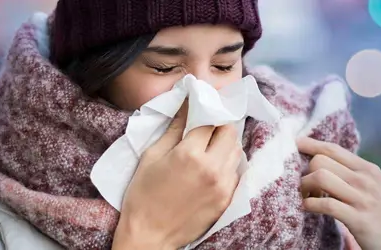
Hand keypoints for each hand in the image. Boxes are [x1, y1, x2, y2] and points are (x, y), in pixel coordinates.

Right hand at [113, 102, 241, 248]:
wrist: (150, 236)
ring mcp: (223, 185)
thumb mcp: (152, 156)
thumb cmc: (143, 195)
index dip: (205, 110)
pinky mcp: (227, 200)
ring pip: (236, 152)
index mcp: (190, 154)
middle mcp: (212, 168)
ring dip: (226, 144)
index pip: (210, 120)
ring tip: (209, 147)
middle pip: (230, 132)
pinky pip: (235, 173)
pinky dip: (227, 165)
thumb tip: (186, 105)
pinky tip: (212, 167)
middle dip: (219, 125)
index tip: (201, 106)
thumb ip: (173, 130)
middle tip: (206, 127)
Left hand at [297, 137, 380, 249]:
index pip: (333, 149)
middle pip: (321, 161)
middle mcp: (366, 180)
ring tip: (306, 197)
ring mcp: (363, 199)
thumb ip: (351, 175)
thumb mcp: (372, 188)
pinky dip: (310, 205)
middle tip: (304, 187)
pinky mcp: (358, 219)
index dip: (311, 145)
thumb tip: (320, 163)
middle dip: (305, 172)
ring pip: (320, 177)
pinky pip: (325, 204)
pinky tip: (308, 208)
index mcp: (368, 169)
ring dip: (304, 187)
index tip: (295, 143)